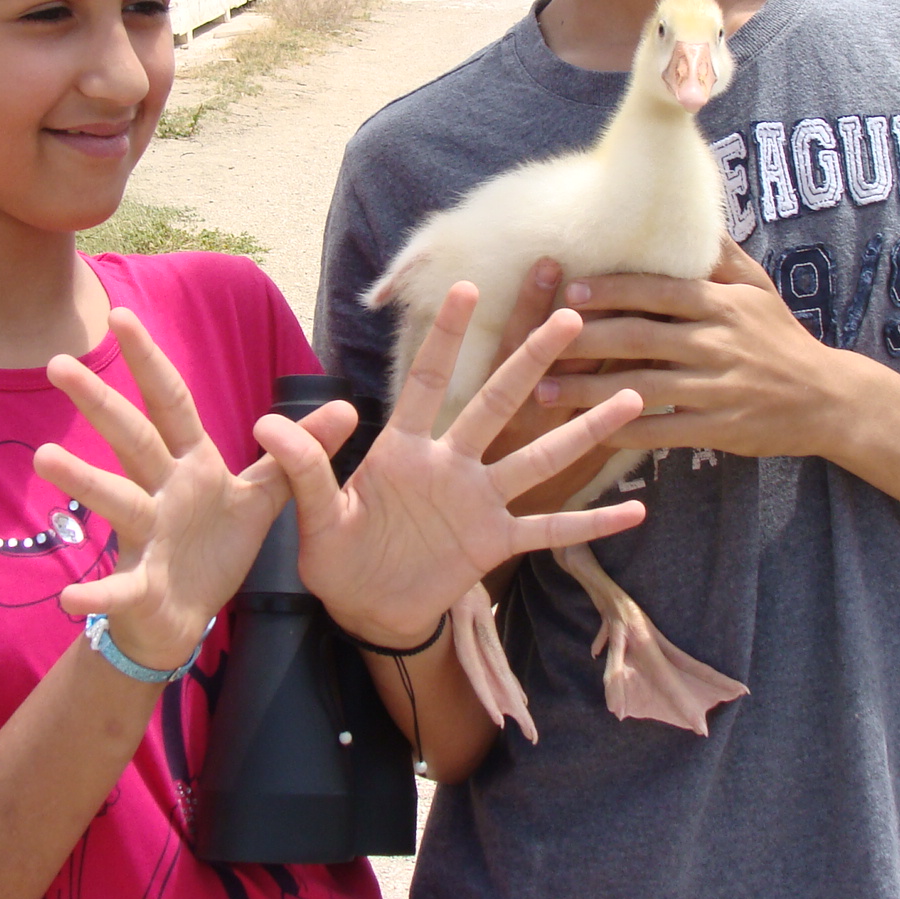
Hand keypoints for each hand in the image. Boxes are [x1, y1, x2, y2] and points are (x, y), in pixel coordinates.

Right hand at [34, 310, 348, 672]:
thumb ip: (296, 453)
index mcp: (190, 464)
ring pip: (115, 501)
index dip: (149, 361)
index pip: (170, 403)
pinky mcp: (138, 587)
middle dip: (99, 402)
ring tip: (46, 457)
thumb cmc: (214, 547)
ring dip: (82, 480)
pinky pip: (116, 589)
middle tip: (59, 363)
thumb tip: (346, 406)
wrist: (185, 617)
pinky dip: (95, 594)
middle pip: (132, 439)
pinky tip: (71, 598)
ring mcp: (145, 537)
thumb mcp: (260, 496)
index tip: (120, 315)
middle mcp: (160, 491)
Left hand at [254, 283, 647, 649]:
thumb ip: (302, 469)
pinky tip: (635, 511)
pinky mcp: (493, 544)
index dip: (444, 336)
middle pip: (498, 402)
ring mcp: (478, 502)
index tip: (464, 286)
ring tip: (630, 395)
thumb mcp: (313, 516)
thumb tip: (264, 423)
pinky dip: (589, 522)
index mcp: (404, 449)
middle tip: (570, 315)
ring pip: (537, 457)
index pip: (426, 381)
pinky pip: (548, 529)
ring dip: (581, 429)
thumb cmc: (337, 558)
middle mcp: (450, 465)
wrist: (365, 612)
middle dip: (531, 359)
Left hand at [539, 237, 850, 461]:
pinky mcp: (720, 429)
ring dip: (589, 390)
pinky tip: (588, 430)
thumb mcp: (758, 288)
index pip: (658, 291)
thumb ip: (719, 254)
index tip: (569, 290)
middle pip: (641, 337)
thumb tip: (687, 211)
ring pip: (642, 387)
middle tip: (538, 340)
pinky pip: (663, 431)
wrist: (828, 399)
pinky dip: (624, 430)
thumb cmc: (780, 337)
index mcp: (722, 304)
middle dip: (586, 339)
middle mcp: (719, 343)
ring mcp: (719, 389)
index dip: (612, 290)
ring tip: (545, 390)